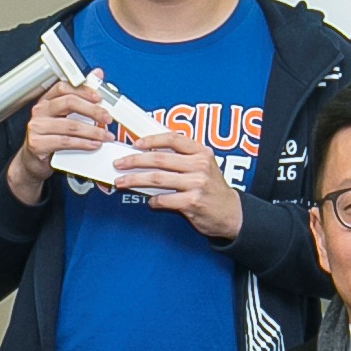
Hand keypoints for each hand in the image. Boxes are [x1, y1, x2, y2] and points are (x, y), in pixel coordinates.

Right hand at [4, 81, 115, 204]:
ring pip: (70, 125)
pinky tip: (93, 144)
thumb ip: (81, 96)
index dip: (83, 90)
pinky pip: (66, 142)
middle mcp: (40, 111)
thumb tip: (96, 75)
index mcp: (46, 100)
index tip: (99, 97)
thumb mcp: (64, 116)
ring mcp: (37, 127)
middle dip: (92, 110)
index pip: (64, 88)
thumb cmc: (50, 137)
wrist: (33, 161)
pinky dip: (83, 143)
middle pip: (69, 103)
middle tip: (107, 118)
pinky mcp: (38, 144)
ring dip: (92, 131)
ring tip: (105, 136)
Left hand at [118, 127, 244, 240]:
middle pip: (159, 159)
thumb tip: (148, 155)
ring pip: (157, 178)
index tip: (135, 144)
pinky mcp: (192, 202)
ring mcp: (196, 184)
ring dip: (135, 180)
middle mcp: (199, 165)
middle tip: (119, 164)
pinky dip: (153, 200)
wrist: (231, 212)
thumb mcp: (203, 166)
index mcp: (201, 152)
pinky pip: (164, 199)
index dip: (151, 140)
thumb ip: (181, 158)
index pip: (173, 138)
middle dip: (134, 161)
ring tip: (122, 182)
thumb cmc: (212, 188)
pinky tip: (150, 201)